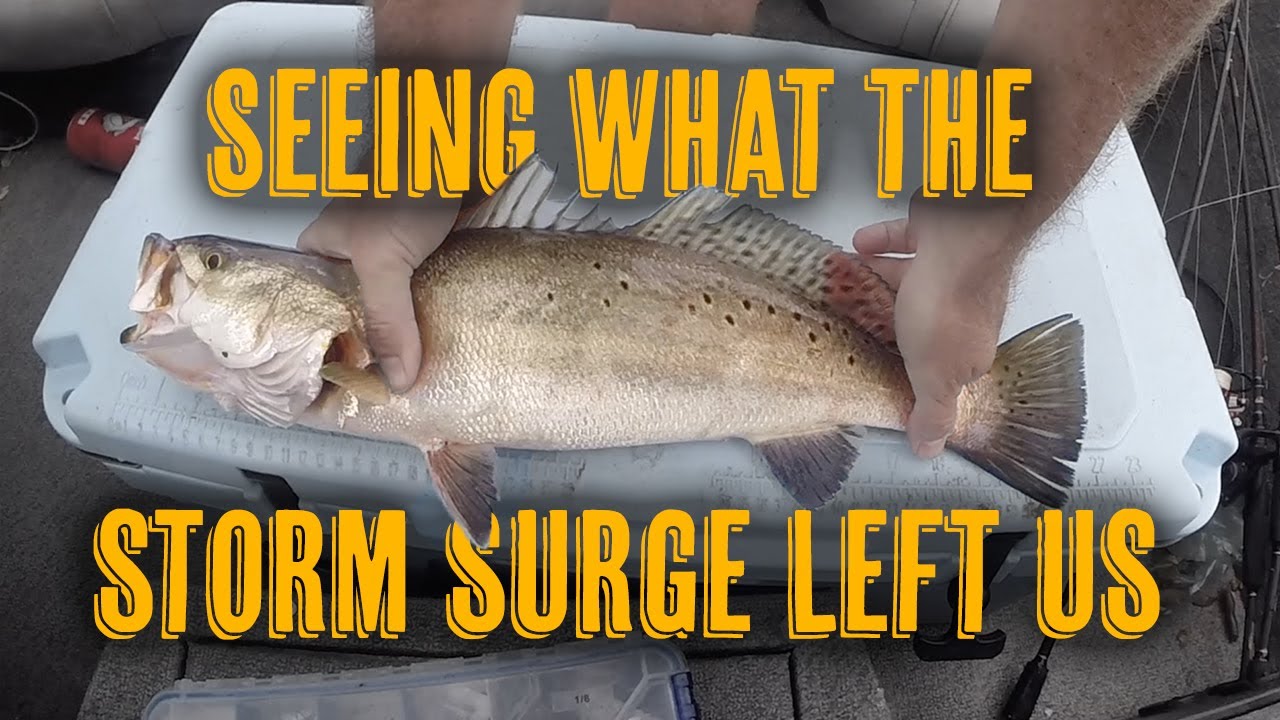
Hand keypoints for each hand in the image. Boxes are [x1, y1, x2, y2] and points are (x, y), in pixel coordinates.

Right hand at [298, 195, 461, 392]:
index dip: (330, 352)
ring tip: (427, 381)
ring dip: (416, 334)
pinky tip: (455, 343)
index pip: (315, 313)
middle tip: (396, 396)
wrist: (457, 131)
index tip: (349, 393)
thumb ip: (387, 318)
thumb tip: (396, 378)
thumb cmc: (404, 179)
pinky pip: (435, 291)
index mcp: (323, 253)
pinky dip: (444, 312)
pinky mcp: (436, 249)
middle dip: (380, 351)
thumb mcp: (382, 259)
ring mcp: (398, 252)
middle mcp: (355, 255)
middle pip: (363, 316)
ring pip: (403, 305)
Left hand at [853, 204, 1017, 458]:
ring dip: (881, 280)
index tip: (885, 373)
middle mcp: (964, 307)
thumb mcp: (935, 374)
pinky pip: (909, 239)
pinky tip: (860, 244)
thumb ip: (932, 411)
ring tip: (847, 280)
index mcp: (967, 348)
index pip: (941, 368)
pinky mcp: (941, 234)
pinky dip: (885, 242)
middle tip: (856, 322)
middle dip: (891, 323)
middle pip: (923, 321)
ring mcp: (953, 269)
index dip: (915, 374)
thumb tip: (930, 450)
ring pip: (912, 279)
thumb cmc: (951, 303)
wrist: (966, 234)